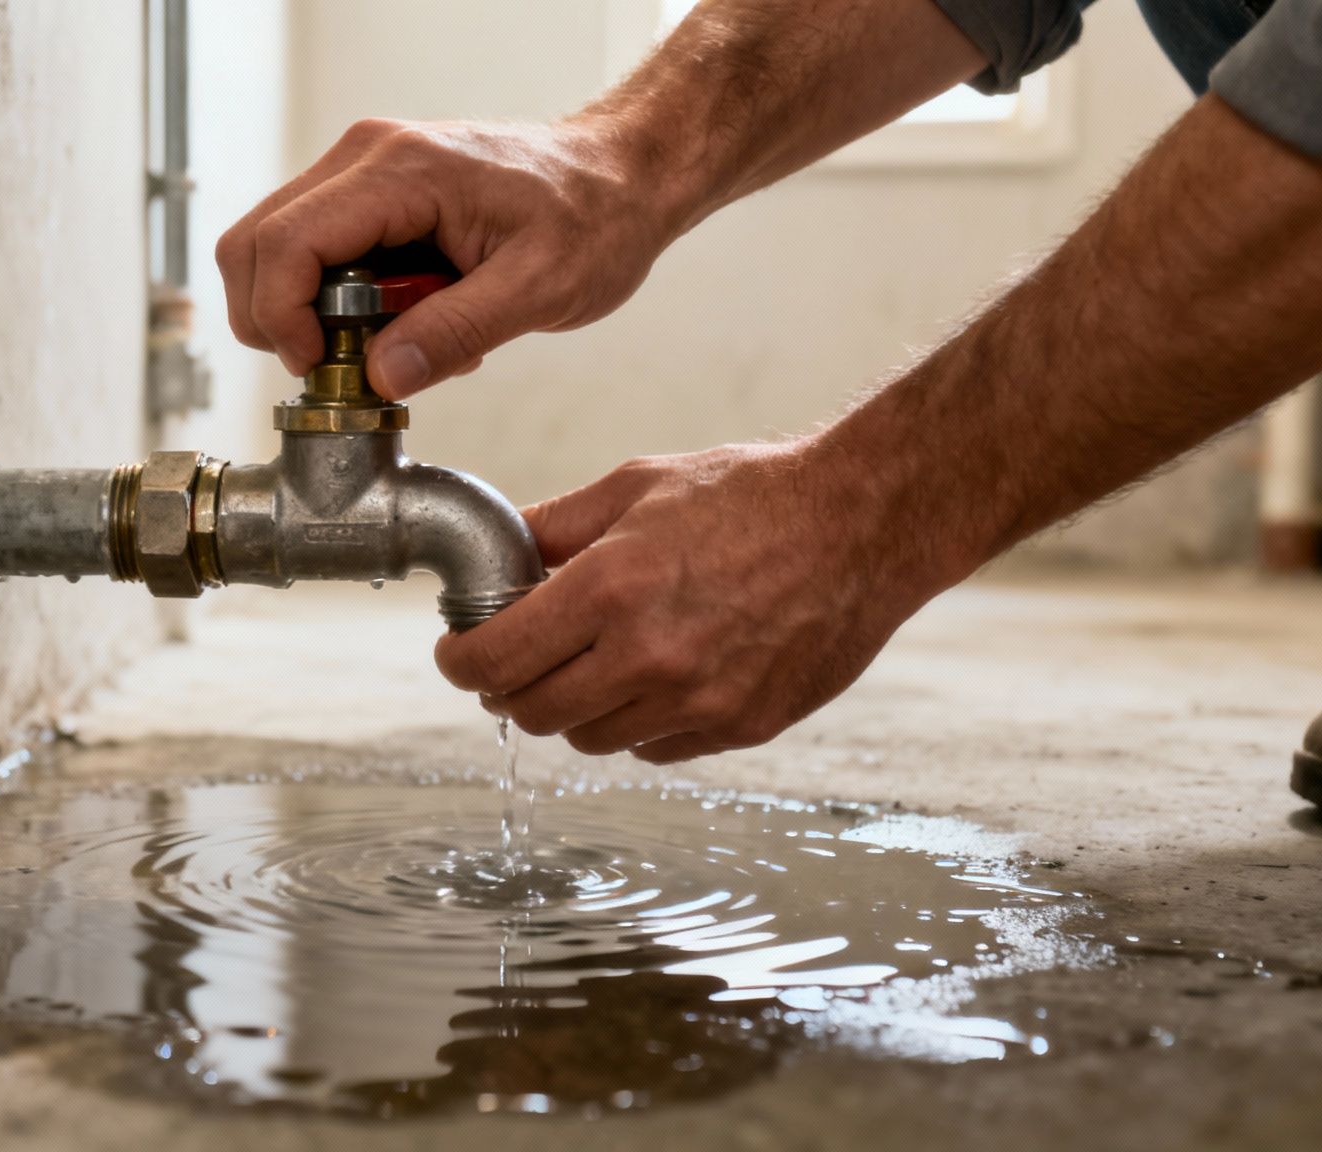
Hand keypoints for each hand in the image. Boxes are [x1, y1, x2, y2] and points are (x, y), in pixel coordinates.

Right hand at [215, 116, 675, 396]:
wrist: (619, 180)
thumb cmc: (593, 219)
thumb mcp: (540, 289)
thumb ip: (456, 331)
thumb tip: (382, 377)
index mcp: (400, 171)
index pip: (283, 244)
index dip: (280, 319)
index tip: (320, 370)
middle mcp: (365, 157)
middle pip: (252, 244)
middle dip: (277, 322)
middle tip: (343, 370)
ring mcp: (362, 172)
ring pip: (273, 251)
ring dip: (310, 315)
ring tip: (391, 342)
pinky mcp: (370, 194)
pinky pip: (315, 255)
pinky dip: (337, 303)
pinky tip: (404, 320)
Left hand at [433, 440, 943, 762]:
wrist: (863, 525)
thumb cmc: (752, 495)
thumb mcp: (637, 486)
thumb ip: (555, 526)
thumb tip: (496, 550)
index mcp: (610, 589)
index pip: (495, 659)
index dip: (461, 662)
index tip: (458, 652)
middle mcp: (648, 656)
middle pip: (533, 712)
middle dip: (507, 689)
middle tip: (512, 661)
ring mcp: (697, 700)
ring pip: (590, 739)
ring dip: (572, 708)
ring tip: (587, 664)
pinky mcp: (739, 726)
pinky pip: (653, 747)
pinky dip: (635, 722)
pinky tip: (650, 678)